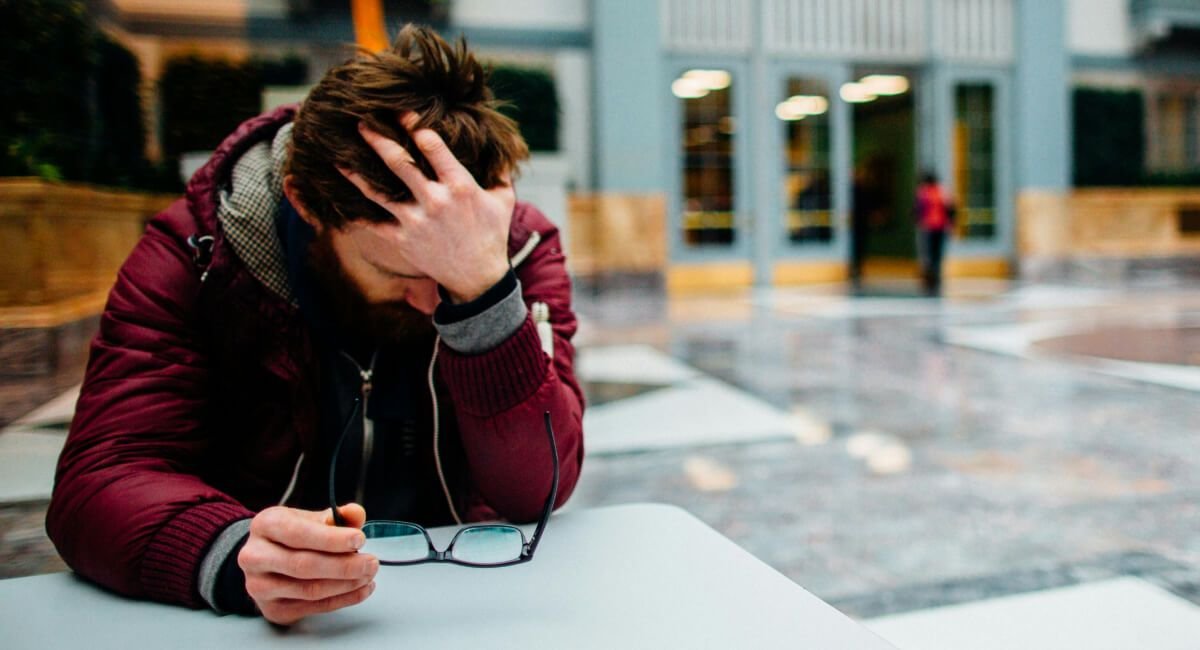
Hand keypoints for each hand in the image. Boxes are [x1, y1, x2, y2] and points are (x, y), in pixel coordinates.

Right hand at [239, 504, 377, 624]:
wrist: (264, 560)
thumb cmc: (290, 536)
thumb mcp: (309, 518)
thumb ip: (336, 516)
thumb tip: (356, 513)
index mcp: (265, 525)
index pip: (298, 533)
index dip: (332, 539)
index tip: (360, 539)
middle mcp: (255, 556)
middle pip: (304, 565)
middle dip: (344, 565)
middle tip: (371, 562)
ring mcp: (260, 587)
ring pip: (309, 589)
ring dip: (346, 584)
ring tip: (368, 575)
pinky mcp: (272, 609)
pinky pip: (313, 607)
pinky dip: (343, 599)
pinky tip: (361, 589)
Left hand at [340, 113, 514, 303]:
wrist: (478, 278)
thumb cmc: (491, 234)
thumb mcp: (503, 200)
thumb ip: (500, 171)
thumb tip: (501, 144)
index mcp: (460, 186)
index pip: (433, 146)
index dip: (414, 125)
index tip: (400, 111)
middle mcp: (435, 201)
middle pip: (399, 162)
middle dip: (378, 139)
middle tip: (362, 121)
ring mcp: (415, 222)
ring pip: (378, 191)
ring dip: (356, 172)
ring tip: (338, 156)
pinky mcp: (402, 240)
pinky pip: (373, 223)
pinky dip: (355, 212)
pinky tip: (338, 199)